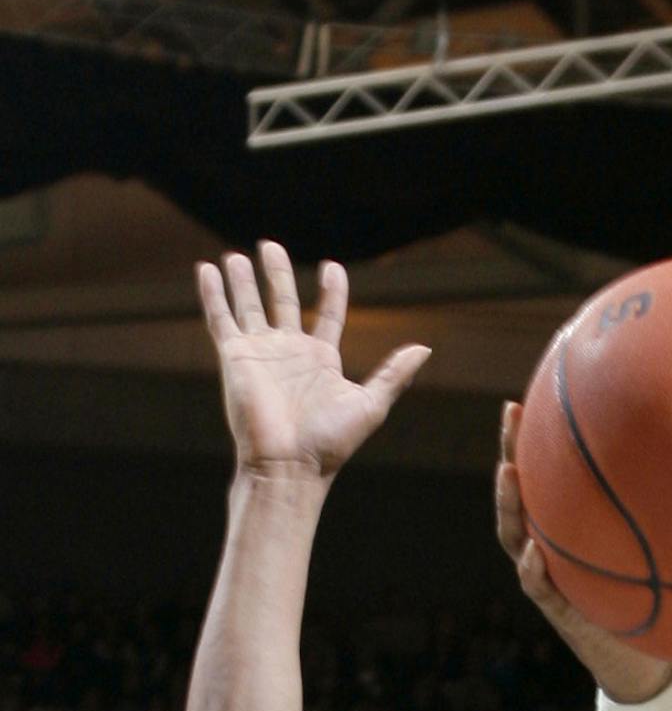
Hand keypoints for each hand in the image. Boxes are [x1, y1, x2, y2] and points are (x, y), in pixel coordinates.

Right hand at [198, 243, 426, 480]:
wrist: (289, 463)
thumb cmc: (331, 441)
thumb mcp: (371, 403)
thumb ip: (394, 373)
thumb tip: (425, 348)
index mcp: (322, 359)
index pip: (327, 315)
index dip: (331, 292)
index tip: (333, 268)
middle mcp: (289, 351)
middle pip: (282, 301)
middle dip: (277, 274)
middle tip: (270, 246)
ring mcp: (260, 352)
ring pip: (249, 305)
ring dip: (243, 281)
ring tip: (238, 255)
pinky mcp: (234, 356)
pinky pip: (221, 318)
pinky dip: (213, 294)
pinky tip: (207, 270)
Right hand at [496, 401, 671, 704]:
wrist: (644, 662)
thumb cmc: (657, 598)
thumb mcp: (666, 551)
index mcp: (575, 525)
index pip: (551, 473)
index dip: (542, 434)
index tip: (544, 390)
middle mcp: (554, 544)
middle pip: (523, 491)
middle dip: (514, 450)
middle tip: (513, 413)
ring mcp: (549, 575)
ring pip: (514, 535)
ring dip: (510, 504)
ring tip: (508, 473)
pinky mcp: (559, 610)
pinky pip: (539, 586)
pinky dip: (534, 569)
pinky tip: (534, 552)